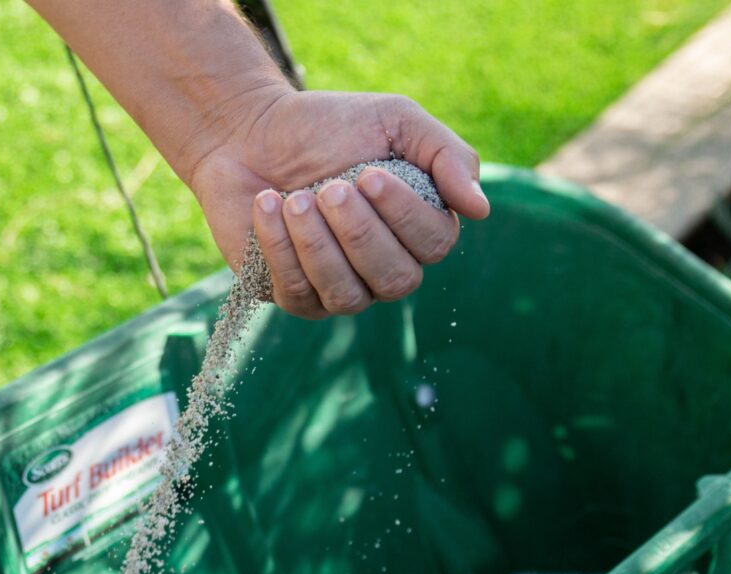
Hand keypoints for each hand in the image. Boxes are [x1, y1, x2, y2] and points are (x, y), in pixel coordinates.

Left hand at [187, 90, 489, 318]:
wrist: (250, 132)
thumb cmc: (327, 127)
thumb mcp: (394, 121)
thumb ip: (445, 155)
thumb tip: (480, 209)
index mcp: (416, 228)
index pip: (434, 244)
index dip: (404, 214)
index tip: (369, 173)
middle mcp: (383, 268)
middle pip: (397, 279)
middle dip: (360, 233)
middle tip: (331, 188)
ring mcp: (338, 289)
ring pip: (347, 296)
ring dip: (319, 244)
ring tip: (295, 197)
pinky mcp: (292, 295)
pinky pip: (297, 294)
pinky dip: (281, 248)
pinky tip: (267, 204)